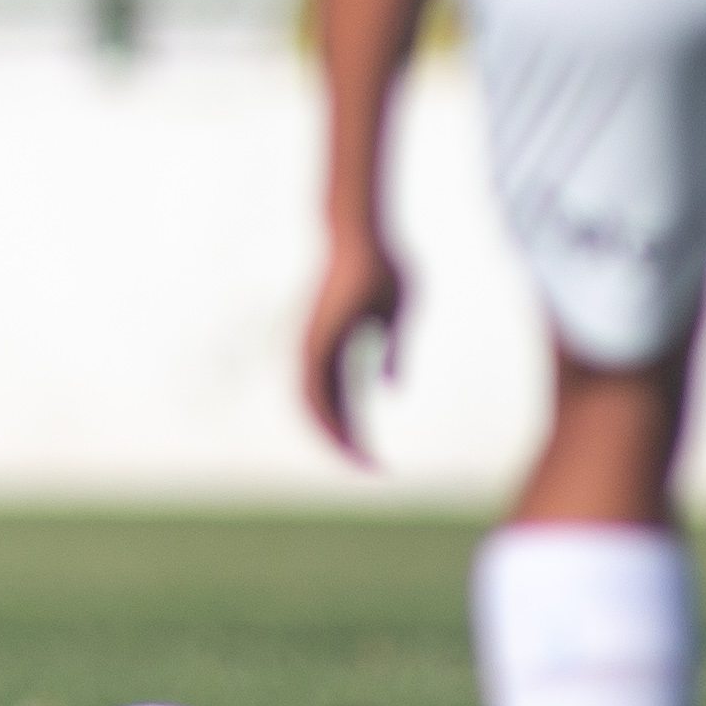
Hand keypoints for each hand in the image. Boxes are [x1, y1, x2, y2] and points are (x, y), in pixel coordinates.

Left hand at [301, 229, 405, 462]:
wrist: (360, 235)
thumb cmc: (380, 265)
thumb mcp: (394, 317)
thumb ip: (391, 353)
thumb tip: (389, 390)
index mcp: (335, 345)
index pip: (340, 401)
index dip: (357, 430)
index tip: (378, 456)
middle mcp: (316, 350)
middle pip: (325, 410)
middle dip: (346, 443)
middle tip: (371, 469)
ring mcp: (310, 347)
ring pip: (313, 408)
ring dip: (335, 438)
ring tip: (362, 463)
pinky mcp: (311, 342)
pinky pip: (312, 391)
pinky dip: (326, 418)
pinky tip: (345, 437)